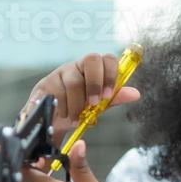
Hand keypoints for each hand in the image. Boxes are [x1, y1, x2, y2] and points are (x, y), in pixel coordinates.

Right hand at [20, 52, 140, 137]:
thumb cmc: (78, 108)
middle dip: (95, 84)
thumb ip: (115, 98)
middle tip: (93, 105)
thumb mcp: (98, 105)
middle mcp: (78, 65)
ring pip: (74, 81)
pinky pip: (56, 92)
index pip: (108, 59)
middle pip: (91, 59)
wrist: (52, 122)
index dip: (111, 75)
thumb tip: (136, 94)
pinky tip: (64, 115)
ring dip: (78, 104)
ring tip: (77, 118)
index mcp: (94, 69)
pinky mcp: (45, 83)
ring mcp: (61, 72)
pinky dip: (63, 108)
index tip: (108, 96)